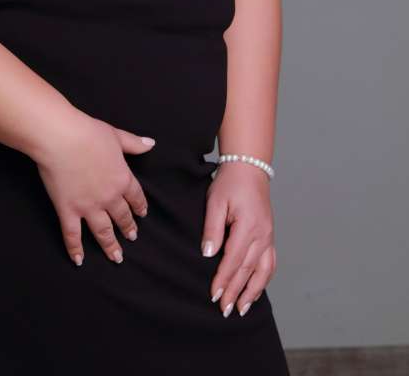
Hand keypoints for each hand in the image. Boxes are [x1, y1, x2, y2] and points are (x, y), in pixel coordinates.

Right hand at [32, 110, 155, 265]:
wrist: (62, 139)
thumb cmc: (88, 133)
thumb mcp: (116, 135)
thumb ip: (134, 143)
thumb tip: (151, 143)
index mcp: (122, 178)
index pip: (135, 197)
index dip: (139, 206)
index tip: (141, 215)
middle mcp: (108, 196)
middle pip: (121, 216)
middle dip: (128, 228)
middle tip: (132, 237)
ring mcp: (88, 206)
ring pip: (103, 231)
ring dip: (110, 245)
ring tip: (116, 256)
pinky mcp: (68, 210)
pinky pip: (73, 235)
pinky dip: (75, 249)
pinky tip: (79, 260)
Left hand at [201, 162, 276, 317]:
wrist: (249, 168)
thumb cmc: (230, 183)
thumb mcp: (215, 201)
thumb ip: (212, 229)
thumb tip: (208, 254)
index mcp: (248, 227)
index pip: (234, 260)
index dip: (223, 279)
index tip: (214, 295)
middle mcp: (262, 235)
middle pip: (248, 270)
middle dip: (235, 291)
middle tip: (225, 310)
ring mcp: (269, 236)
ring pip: (263, 271)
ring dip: (252, 291)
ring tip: (241, 308)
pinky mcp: (270, 236)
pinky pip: (270, 263)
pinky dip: (264, 279)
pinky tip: (256, 290)